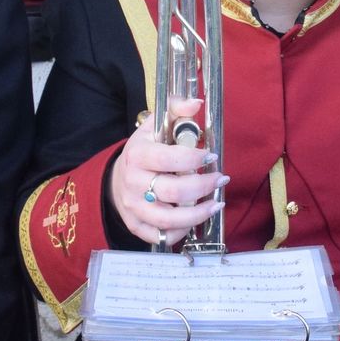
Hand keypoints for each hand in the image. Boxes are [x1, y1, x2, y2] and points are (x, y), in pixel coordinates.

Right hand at [109, 99, 226, 247]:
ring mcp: (133, 207)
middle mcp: (133, 183)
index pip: (170, 159)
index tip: (211, 157)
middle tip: (220, 179)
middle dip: (204, 186)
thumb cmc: (145, 150)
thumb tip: (196, 103)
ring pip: (168, 219)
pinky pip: (160, 237)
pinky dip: (180, 232)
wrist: (119, 177)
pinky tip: (195, 220)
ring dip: (198, 214)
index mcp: (138, 155)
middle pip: (174, 191)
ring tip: (216, 203)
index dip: (195, 159)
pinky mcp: (136, 225)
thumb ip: (176, 110)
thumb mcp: (156, 126)